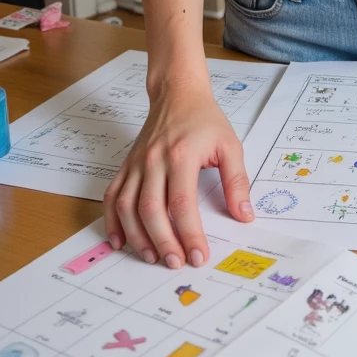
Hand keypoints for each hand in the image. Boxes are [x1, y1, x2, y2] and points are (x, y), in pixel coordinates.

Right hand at [104, 77, 252, 268]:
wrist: (177, 93)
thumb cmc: (204, 119)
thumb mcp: (230, 145)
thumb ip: (237, 181)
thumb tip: (244, 216)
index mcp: (181, 154)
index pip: (182, 202)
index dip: (189, 233)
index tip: (198, 255)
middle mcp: (154, 160)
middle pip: (151, 209)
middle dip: (163, 241)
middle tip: (175, 263)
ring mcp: (136, 164)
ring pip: (127, 207)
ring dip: (137, 236)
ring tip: (152, 257)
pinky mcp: (126, 166)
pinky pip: (112, 196)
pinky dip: (112, 221)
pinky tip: (120, 240)